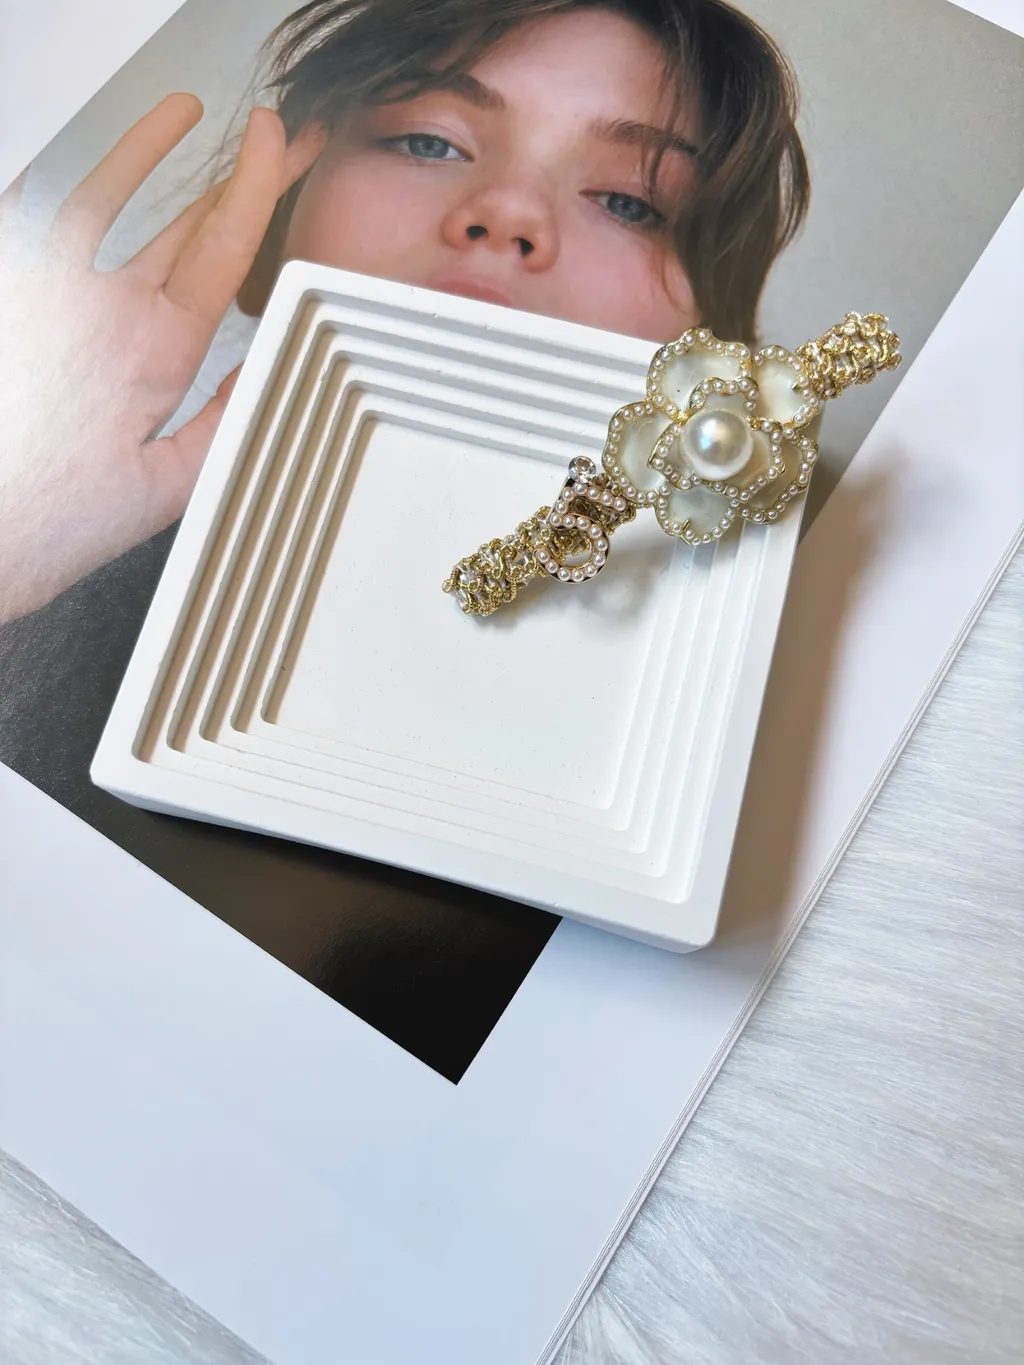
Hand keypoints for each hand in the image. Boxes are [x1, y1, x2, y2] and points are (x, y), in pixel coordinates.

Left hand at [0, 94, 319, 623]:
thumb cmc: (59, 516)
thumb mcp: (173, 487)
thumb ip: (226, 420)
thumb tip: (263, 371)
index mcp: (155, 350)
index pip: (222, 247)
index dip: (255, 183)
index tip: (273, 141)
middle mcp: (100, 307)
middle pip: (182, 222)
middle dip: (231, 176)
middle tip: (266, 141)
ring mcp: (42, 293)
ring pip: (102, 202)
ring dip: (143, 154)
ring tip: (176, 117)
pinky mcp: (7, 294)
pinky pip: (29, 221)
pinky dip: (55, 189)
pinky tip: (74, 168)